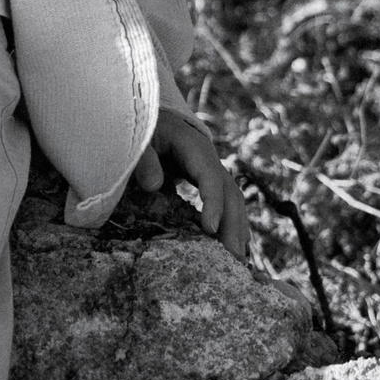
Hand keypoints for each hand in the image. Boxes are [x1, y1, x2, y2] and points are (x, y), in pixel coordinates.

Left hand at [134, 106, 250, 259]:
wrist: (152, 118)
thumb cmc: (144, 128)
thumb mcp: (140, 138)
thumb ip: (144, 159)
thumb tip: (153, 186)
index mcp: (196, 149)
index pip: (211, 178)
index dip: (213, 204)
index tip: (209, 230)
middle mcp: (211, 161)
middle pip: (231, 194)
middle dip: (233, 226)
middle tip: (233, 259)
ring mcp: (212, 171)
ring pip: (234, 201)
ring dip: (238, 230)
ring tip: (240, 262)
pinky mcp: (208, 181)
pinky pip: (226, 204)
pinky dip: (232, 224)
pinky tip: (237, 247)